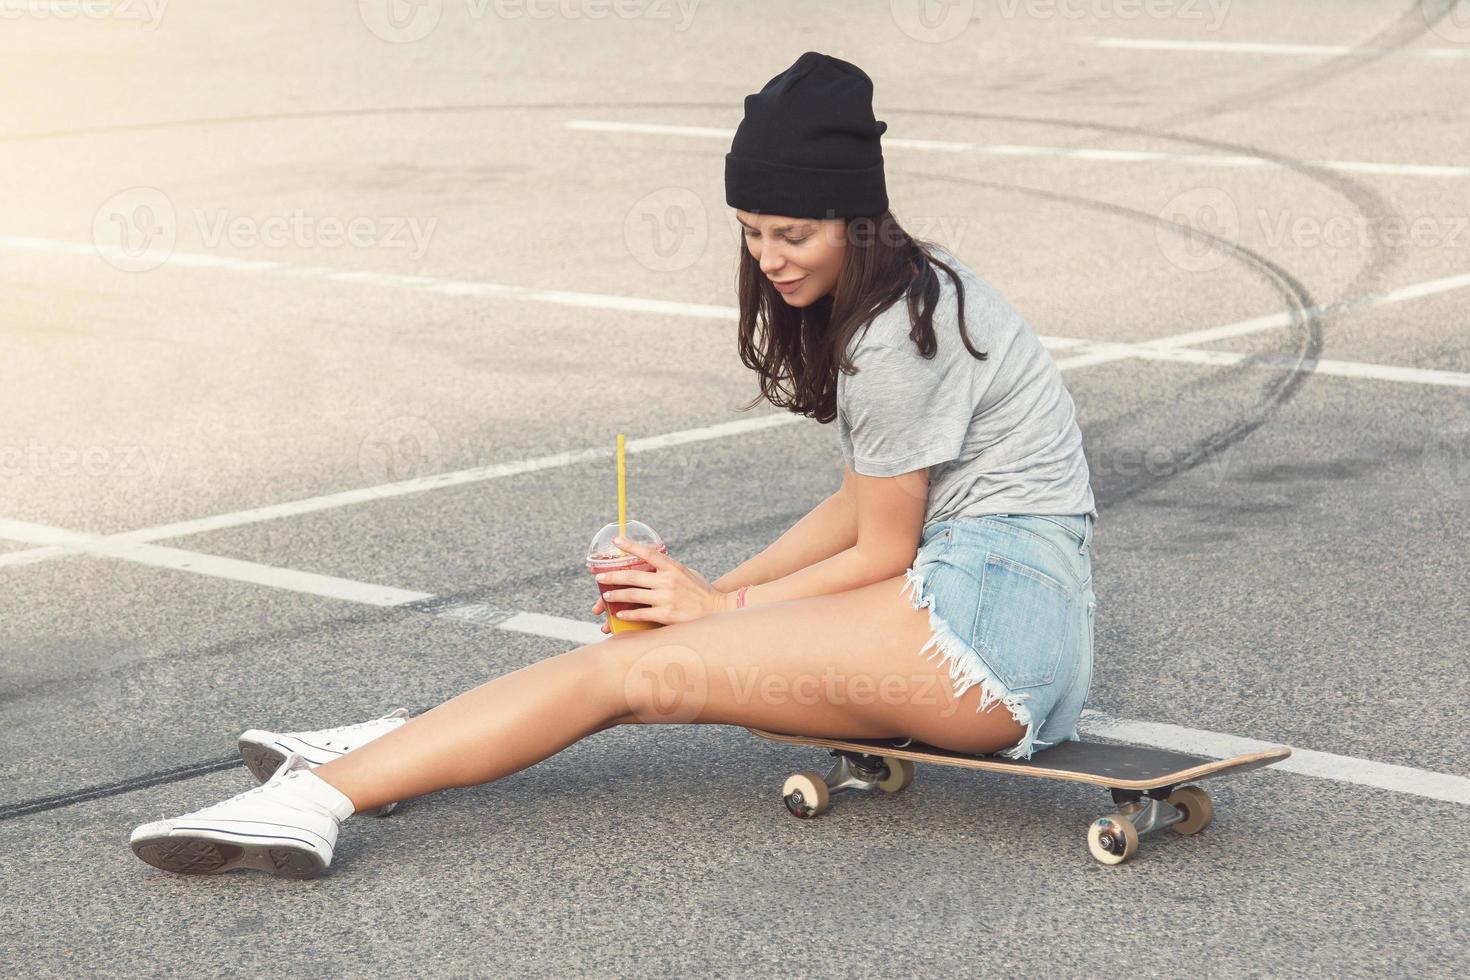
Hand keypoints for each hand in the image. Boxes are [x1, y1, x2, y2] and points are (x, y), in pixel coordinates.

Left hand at [592, 535, 732, 627]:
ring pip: (632, 595)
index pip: (648, 553)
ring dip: (615, 595)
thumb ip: (670, 569)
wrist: (717, 611)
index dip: (630, 546)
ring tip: (606, 595)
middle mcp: (668, 581)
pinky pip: (640, 613)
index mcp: (673, 567)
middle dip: (613, 576)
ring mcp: (666, 598)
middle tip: (600, 577)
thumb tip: (653, 563)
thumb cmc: (701, 591)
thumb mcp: (688, 573)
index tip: (616, 541)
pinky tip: (619, 613)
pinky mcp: (666, 615)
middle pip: (633, 575)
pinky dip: (627, 613)